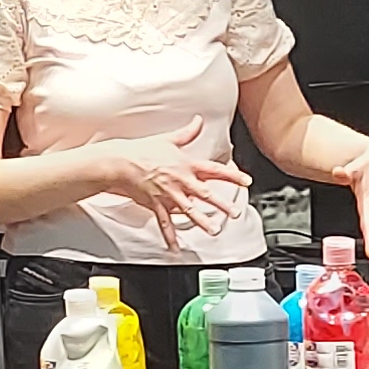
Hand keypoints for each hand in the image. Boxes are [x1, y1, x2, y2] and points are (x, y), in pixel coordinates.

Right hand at [88, 137, 245, 243]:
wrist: (121, 162)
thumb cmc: (143, 150)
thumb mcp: (168, 139)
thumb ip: (187, 133)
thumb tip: (199, 121)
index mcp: (187, 165)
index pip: (215, 171)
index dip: (233, 176)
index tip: (247, 182)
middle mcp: (181, 181)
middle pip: (206, 194)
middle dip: (222, 204)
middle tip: (234, 213)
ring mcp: (169, 194)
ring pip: (189, 210)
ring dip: (202, 221)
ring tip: (214, 230)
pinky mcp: (156, 204)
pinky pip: (165, 223)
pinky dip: (170, 236)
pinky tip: (175, 247)